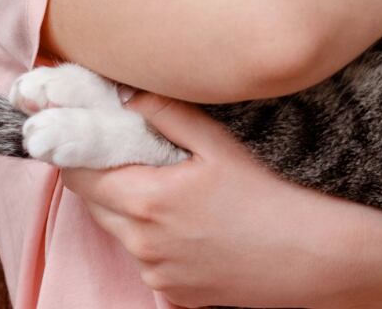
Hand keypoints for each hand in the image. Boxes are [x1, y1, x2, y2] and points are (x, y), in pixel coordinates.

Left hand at [60, 91, 381, 307]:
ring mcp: (154, 272)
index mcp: (146, 199)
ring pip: (118, 231)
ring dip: (125, 207)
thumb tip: (125, 93)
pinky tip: (190, 224)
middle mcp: (141, 242)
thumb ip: (165, 113)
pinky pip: (145, 258)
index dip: (74, 149)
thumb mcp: (217, 145)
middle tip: (125, 152)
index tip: (75, 130)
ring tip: (167, 187)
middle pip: (92, 203)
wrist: (308, 258)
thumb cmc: (267, 197)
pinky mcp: (171, 292)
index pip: (79, 173)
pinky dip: (152, 238)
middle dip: (99, 175)